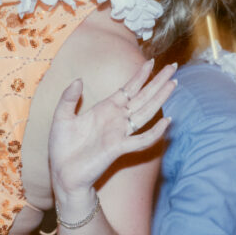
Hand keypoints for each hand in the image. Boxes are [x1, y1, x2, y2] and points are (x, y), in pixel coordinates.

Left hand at [49, 59, 176, 199]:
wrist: (62, 173)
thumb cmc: (62, 147)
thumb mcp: (61, 117)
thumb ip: (69, 98)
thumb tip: (79, 80)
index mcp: (106, 109)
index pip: (128, 89)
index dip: (140, 76)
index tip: (152, 61)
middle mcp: (117, 119)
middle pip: (143, 97)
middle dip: (158, 82)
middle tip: (173, 66)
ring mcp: (120, 133)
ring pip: (146, 113)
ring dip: (160, 98)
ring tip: (173, 84)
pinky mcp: (119, 148)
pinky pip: (141, 139)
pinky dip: (155, 132)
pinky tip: (166, 121)